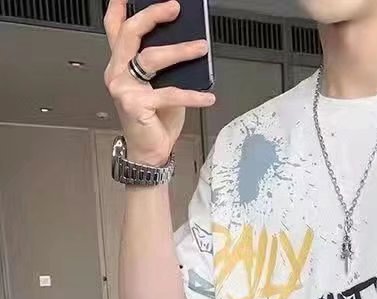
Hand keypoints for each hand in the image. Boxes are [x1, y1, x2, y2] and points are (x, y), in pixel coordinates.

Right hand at [103, 0, 215, 165]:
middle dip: (153, 16)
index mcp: (120, 64)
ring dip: (180, 50)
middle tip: (174, 8)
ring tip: (201, 47)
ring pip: (151, 58)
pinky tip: (207, 96)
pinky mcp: (136, 104)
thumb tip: (188, 45)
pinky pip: (169, 94)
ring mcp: (123, 87)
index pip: (115, 29)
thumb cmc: (155, 120)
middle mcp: (117, 72)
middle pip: (131, 33)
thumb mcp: (160, 86)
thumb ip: (164, 66)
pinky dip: (192, 95)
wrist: (148, 152)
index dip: (119, 8)